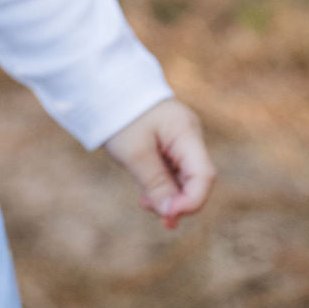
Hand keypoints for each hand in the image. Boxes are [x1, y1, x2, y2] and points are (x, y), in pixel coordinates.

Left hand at [104, 98, 214, 228]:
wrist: (104, 87)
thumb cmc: (120, 117)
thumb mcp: (135, 153)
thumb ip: (156, 183)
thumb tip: (171, 213)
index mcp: (186, 132)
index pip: (204, 174)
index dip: (192, 201)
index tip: (169, 216)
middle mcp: (188, 135)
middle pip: (196, 178)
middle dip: (180, 201)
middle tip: (161, 221)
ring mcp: (179, 138)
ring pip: (183, 177)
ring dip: (168, 195)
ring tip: (145, 205)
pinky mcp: (167, 142)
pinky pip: (172, 169)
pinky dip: (161, 184)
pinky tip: (146, 197)